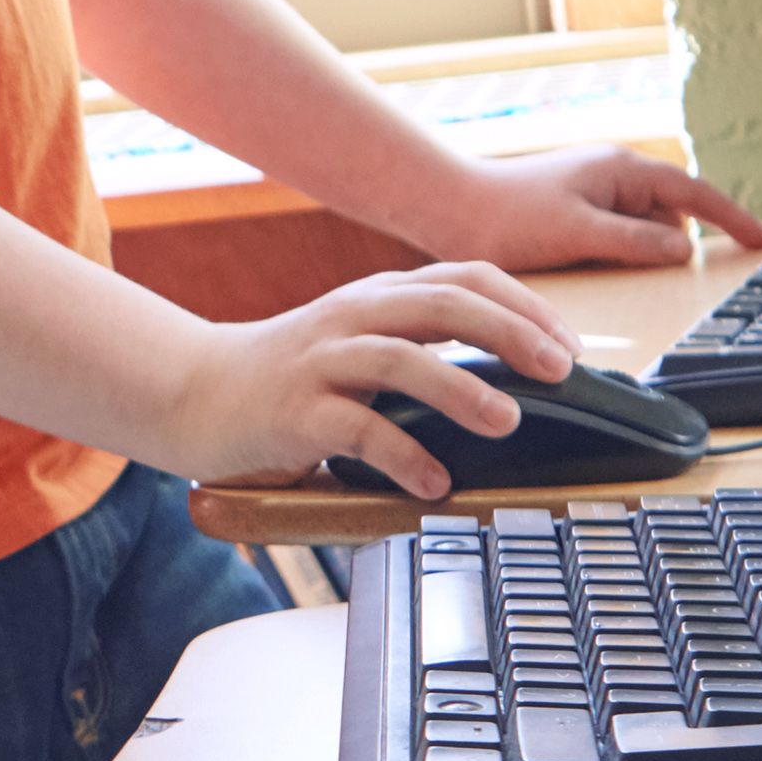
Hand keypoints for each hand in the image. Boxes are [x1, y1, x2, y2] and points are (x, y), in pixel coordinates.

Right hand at [167, 267, 572, 493]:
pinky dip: (403, 455)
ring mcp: (321, 362)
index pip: (464, 278)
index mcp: (376, 297)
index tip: (568, 346)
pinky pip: (357, 429)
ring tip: (506, 421)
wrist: (193, 392)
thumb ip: (421, 347)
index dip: (524, 305)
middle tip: (559, 371)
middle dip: (510, 332)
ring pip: (401, 359)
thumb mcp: (358, 343)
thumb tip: (515, 378)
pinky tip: (434, 482)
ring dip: (461, 389)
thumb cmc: (290, 378)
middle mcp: (352, 318)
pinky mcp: (294, 411)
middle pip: (442, 304)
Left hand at [428, 148, 761, 273]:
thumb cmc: (507, 217)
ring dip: (636, 254)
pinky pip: (615, 237)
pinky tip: (585, 268)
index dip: (732, 218)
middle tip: (640, 269)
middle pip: (670, 216)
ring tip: (594, 265)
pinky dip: (614, 255)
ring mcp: (595, 193)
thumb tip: (684, 248)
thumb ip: (636, 241)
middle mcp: (613, 175)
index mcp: (622, 169)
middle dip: (668, 245)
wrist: (446, 209)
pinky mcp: (576, 213)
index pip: (695, 192)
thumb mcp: (580, 233)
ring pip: (642, 230)